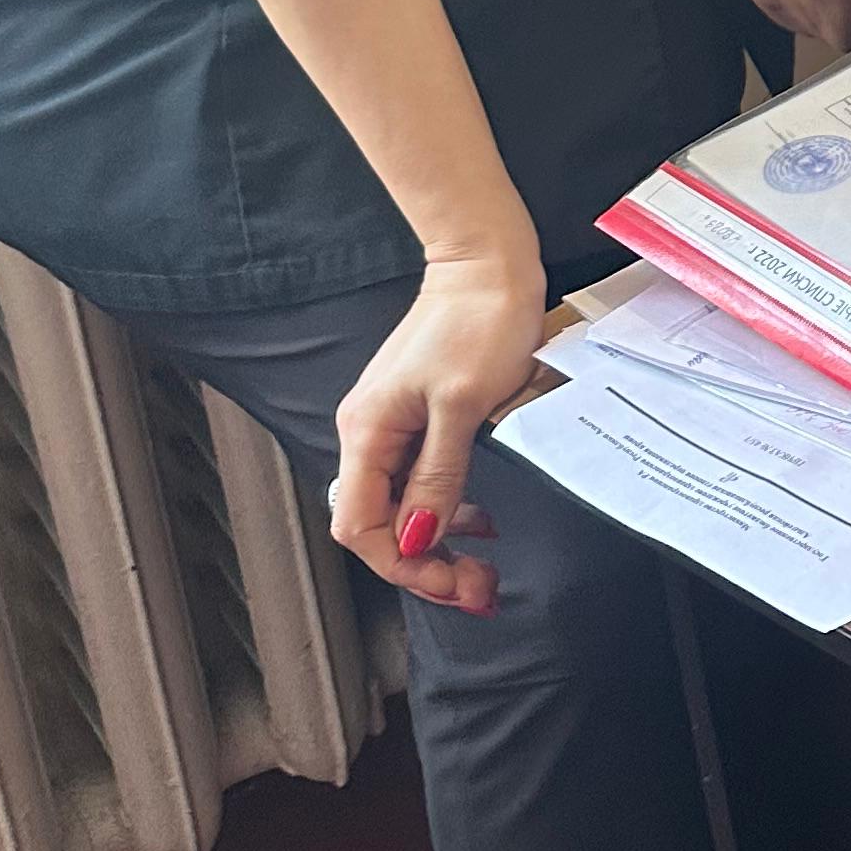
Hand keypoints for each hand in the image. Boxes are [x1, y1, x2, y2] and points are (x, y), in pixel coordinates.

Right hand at [325, 244, 547, 612]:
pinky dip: (446, 507)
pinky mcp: (418, 413)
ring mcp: (392, 423)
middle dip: (424, 564)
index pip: (361, 528)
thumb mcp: (465, 405)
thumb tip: (415, 539)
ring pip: (401, 506)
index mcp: (367, 431)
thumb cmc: (479, 319)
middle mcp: (369, 431)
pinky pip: (419, 479)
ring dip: (437, 541)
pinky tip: (476, 519)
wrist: (488, 261)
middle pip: (378, 525)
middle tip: (477, 588)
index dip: (405, 566)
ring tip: (481, 566)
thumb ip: (438, 477)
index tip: (454, 583)